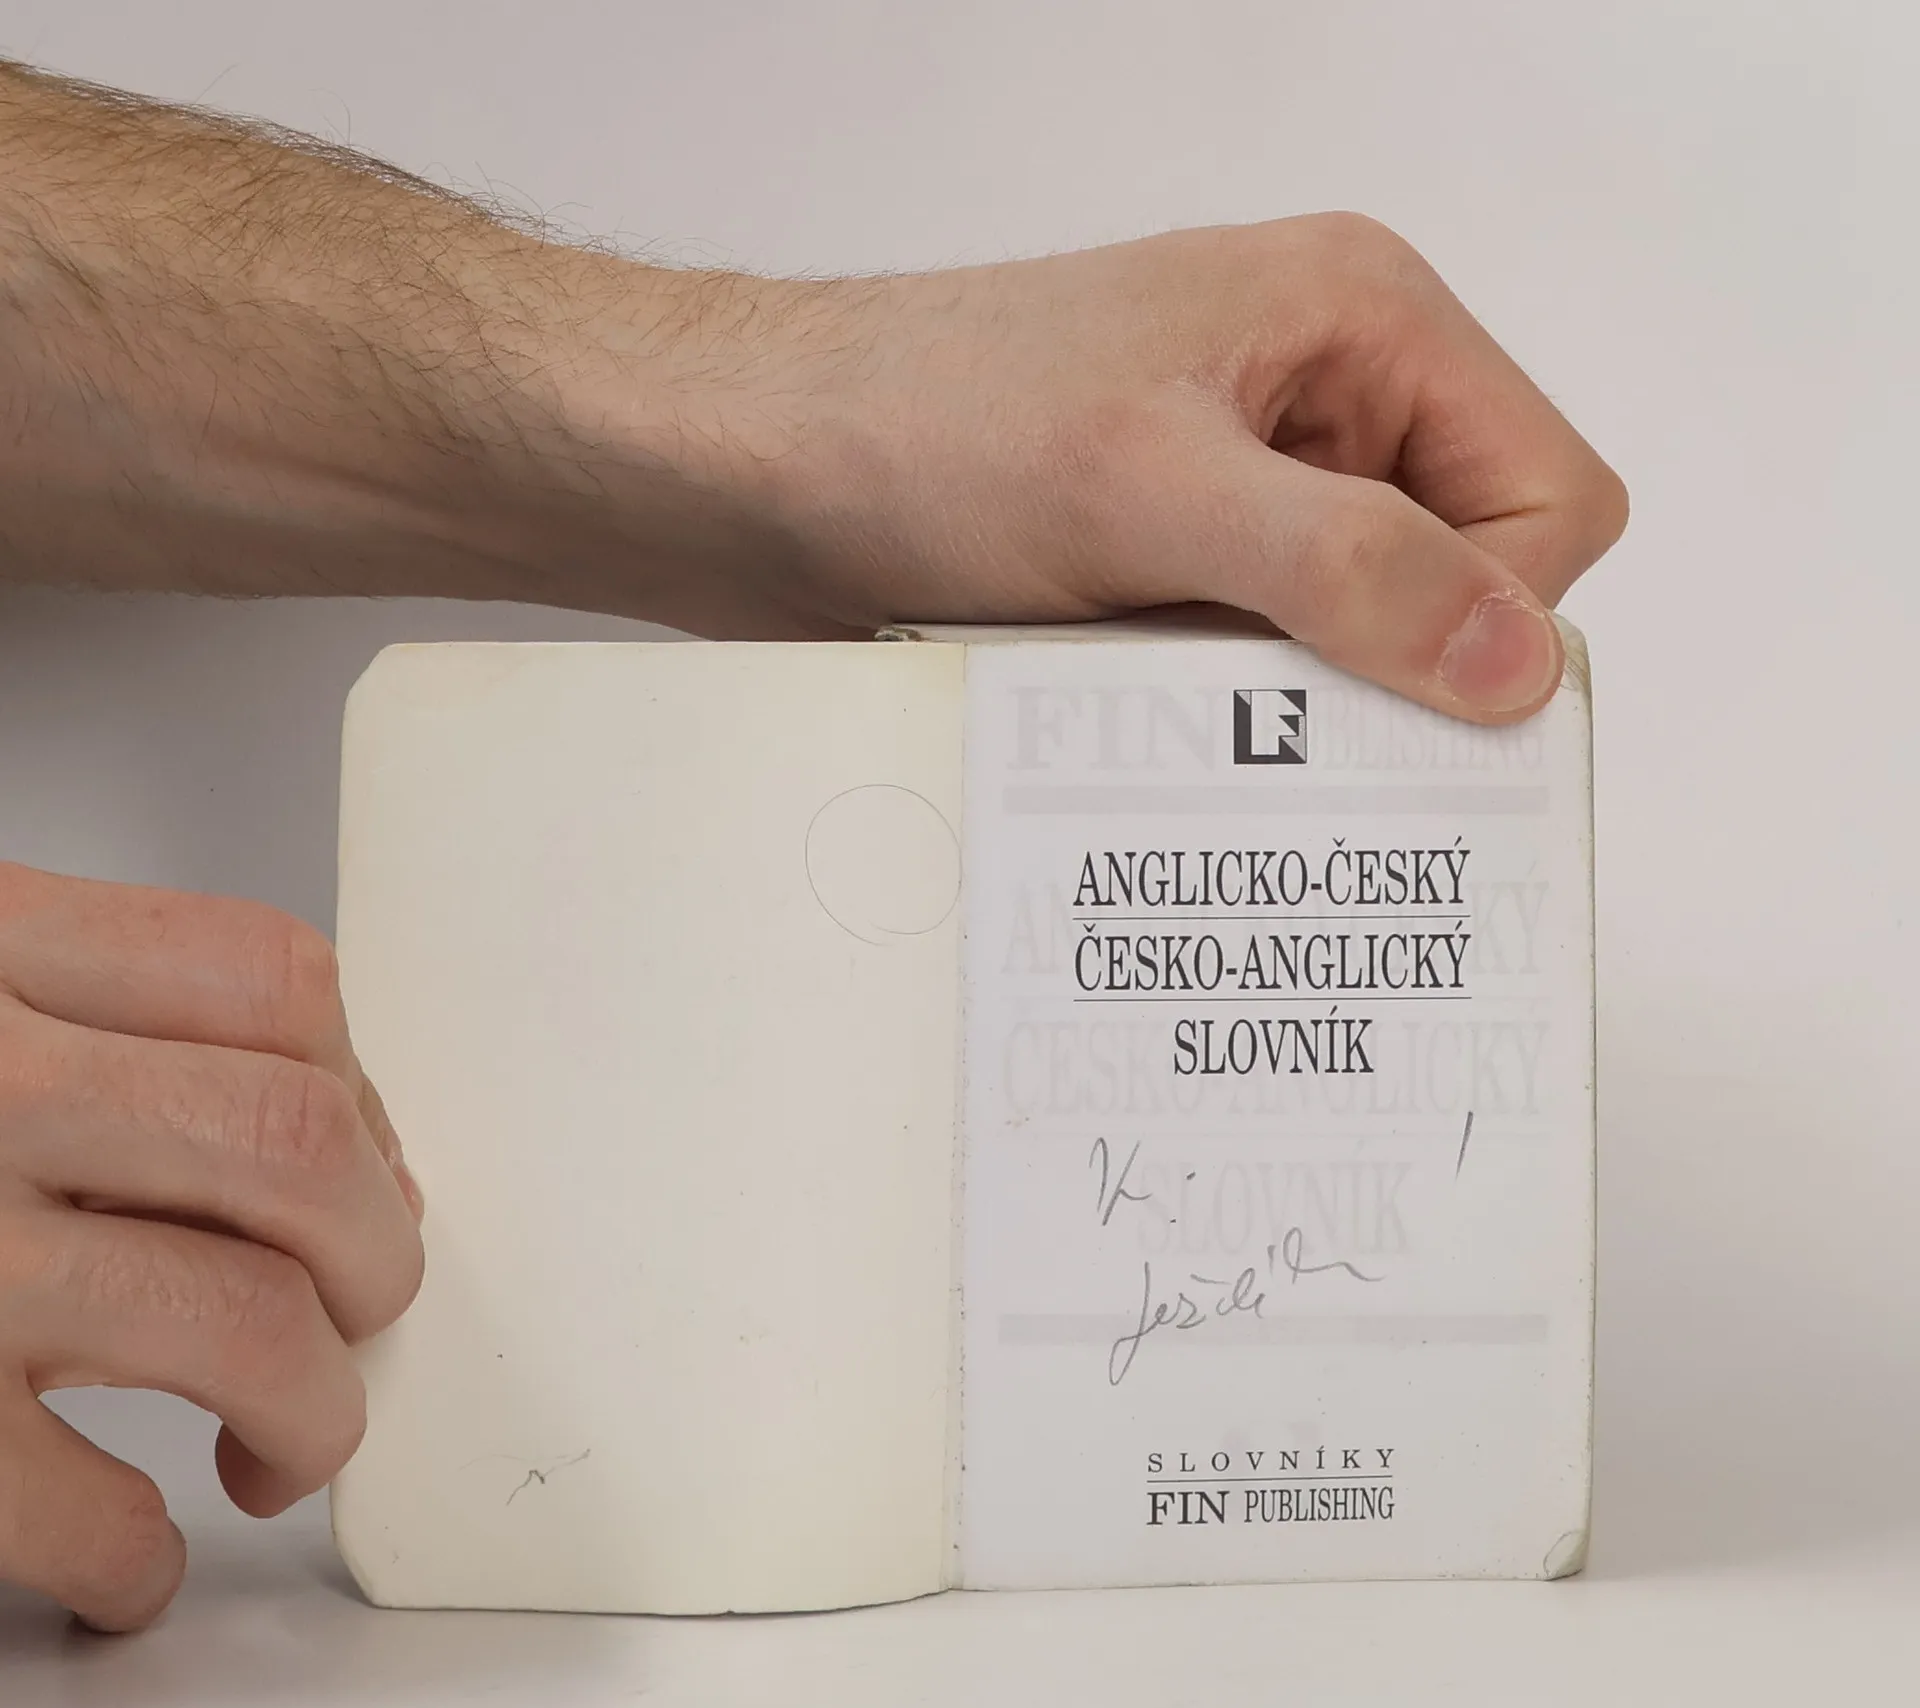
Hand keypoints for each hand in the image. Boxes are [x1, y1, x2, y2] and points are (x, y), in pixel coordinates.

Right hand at [0, 864, 422, 1630]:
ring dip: (310, 1408)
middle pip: (293, 1148)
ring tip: (278, 1446)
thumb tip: (322, 1134)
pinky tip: (119, 1558)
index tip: (365, 1163)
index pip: (269, 982)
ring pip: (237, 1322)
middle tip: (357, 1311)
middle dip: (374, 1252)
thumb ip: (75, 1015)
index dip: (355, 1088)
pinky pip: (76, 1513)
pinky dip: (132, 1559)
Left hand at [603, 215, 1627, 721]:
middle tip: (1274, 715)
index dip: (1493, 613)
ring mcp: (1250, 482)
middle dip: (1390, 664)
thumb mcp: (1149, 492)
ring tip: (1180, 699)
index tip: (1382, 688)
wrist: (754, 469)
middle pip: (1468, 576)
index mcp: (1364, 321)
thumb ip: (1347, 568)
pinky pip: (1271, 662)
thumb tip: (1515, 661)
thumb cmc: (923, 423)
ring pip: (1365, 635)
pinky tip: (1148, 712)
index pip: (1551, 500)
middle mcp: (1327, 397)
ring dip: (1295, 698)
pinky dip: (1230, 710)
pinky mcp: (1180, 558)